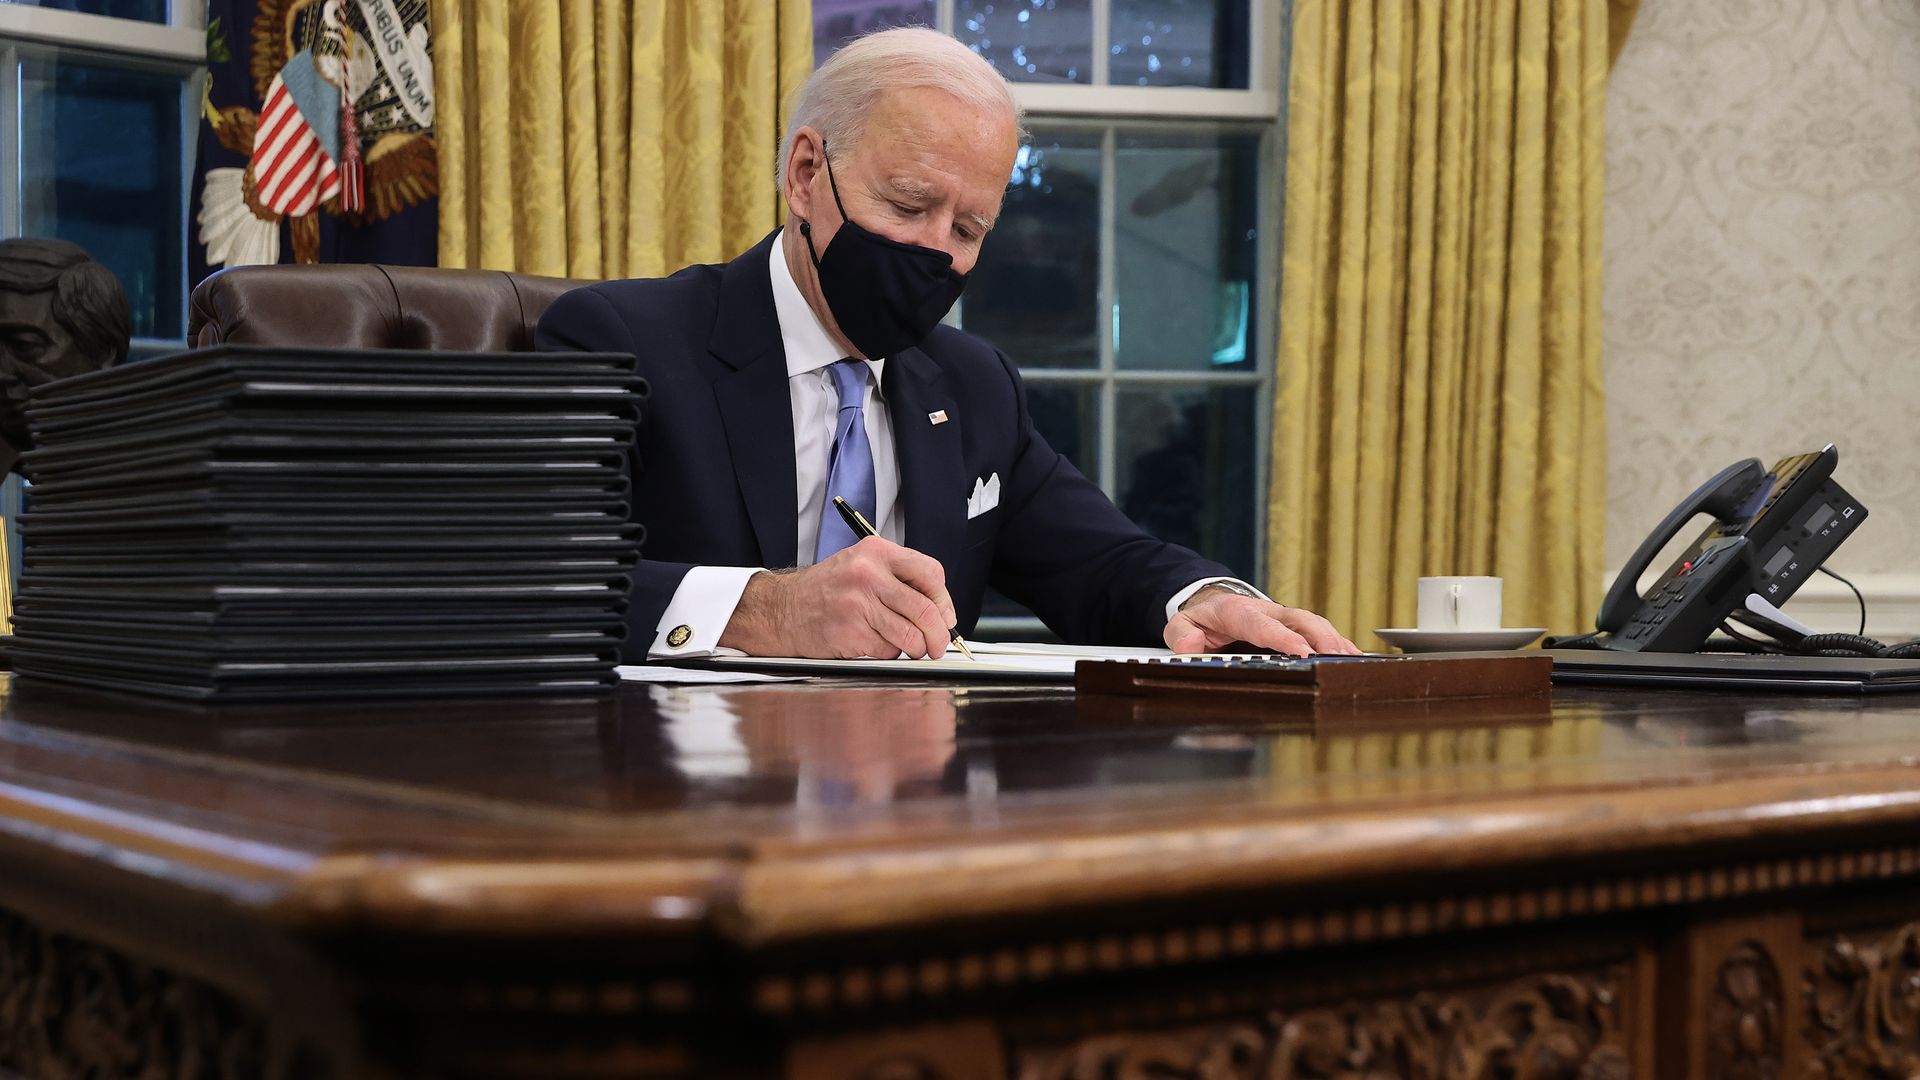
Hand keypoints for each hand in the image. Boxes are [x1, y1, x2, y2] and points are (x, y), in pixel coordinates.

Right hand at [719, 536, 957, 658]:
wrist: (781, 609)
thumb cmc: (826, 590)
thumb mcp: (861, 566)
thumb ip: (899, 579)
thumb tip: (941, 610)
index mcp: (876, 552)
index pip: (931, 573)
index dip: (944, 600)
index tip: (946, 616)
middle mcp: (867, 575)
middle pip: (925, 609)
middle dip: (939, 635)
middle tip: (938, 645)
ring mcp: (857, 604)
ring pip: (910, 635)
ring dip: (916, 648)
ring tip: (908, 647)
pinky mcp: (849, 633)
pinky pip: (888, 650)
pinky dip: (888, 653)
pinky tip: (872, 644)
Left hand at [1164, 585, 1361, 655]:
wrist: (1214, 600)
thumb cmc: (1202, 616)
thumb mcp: (1181, 623)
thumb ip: (1182, 633)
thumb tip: (1191, 644)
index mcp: (1240, 612)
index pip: (1264, 626)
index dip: (1284, 639)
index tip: (1302, 652)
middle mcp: (1267, 611)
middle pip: (1299, 620)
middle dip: (1320, 638)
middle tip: (1336, 659)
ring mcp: (1284, 617)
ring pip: (1314, 624)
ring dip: (1334, 641)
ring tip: (1353, 661)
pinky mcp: (1293, 624)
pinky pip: (1319, 631)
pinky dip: (1337, 643)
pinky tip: (1353, 658)